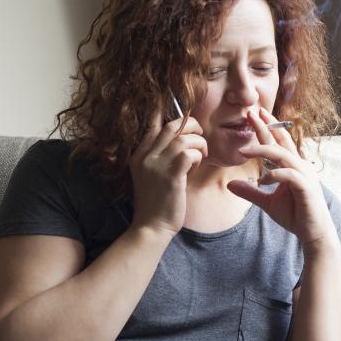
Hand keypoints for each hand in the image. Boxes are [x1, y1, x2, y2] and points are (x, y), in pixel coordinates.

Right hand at [129, 113, 206, 236]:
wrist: (151, 227)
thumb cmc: (156, 202)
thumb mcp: (151, 175)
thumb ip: (161, 156)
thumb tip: (183, 139)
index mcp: (138, 154)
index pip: (153, 123)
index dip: (170, 114)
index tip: (184, 113)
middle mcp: (145, 157)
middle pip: (172, 125)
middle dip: (192, 125)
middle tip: (200, 135)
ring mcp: (157, 166)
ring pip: (183, 138)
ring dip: (199, 143)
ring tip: (201, 155)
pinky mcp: (171, 177)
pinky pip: (189, 154)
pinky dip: (198, 156)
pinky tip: (197, 165)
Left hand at [226, 108, 338, 255]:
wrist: (313, 233)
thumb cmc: (295, 215)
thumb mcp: (267, 202)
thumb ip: (250, 192)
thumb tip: (229, 184)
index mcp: (293, 166)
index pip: (279, 142)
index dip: (268, 127)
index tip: (255, 114)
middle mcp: (300, 166)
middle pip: (281, 141)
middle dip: (267, 126)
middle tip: (251, 113)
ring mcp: (305, 175)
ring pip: (283, 155)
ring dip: (264, 150)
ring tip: (244, 151)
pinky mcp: (306, 187)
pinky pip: (288, 175)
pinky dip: (273, 175)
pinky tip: (261, 180)